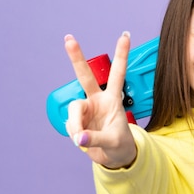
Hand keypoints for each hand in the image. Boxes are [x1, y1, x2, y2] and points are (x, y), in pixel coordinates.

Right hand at [64, 32, 136, 168]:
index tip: (125, 35)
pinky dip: (75, 135)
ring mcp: (86, 110)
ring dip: (76, 124)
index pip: (117, 74)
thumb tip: (80, 137)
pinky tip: (82, 140)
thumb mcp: (114, 142)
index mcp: (113, 99)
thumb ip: (96, 139)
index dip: (121, 55)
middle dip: (76, 57)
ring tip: (83, 139)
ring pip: (73, 109)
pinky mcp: (77, 121)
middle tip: (69, 39)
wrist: (114, 158)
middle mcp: (97, 100)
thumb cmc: (120, 145)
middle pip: (85, 76)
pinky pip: (71, 126)